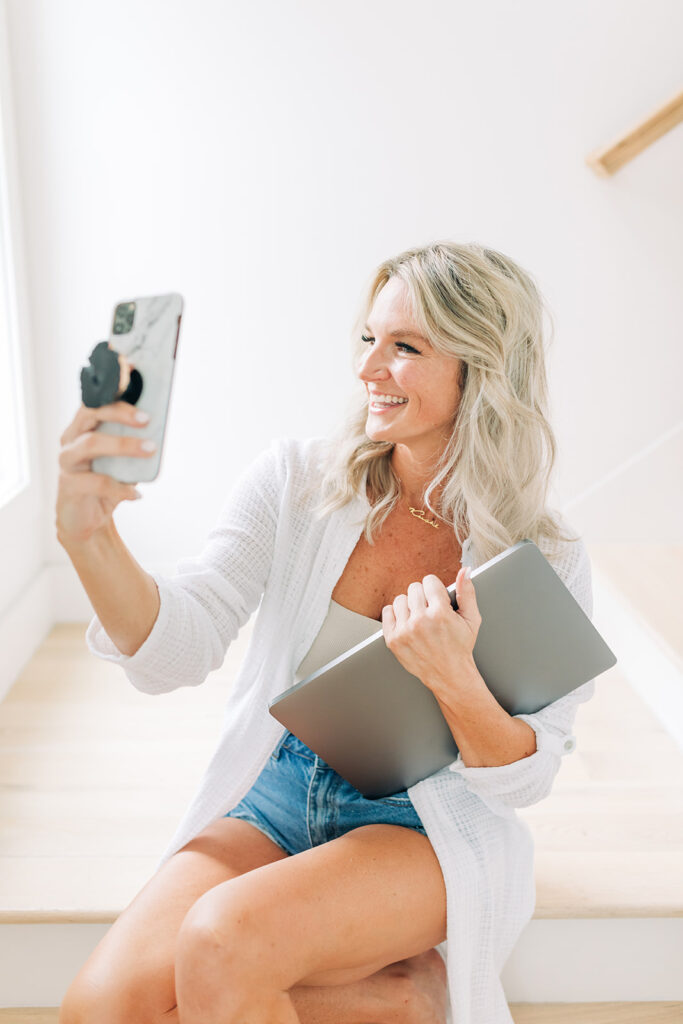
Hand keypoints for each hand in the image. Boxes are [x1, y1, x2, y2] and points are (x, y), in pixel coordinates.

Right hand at [56, 400, 152, 546]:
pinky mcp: (68, 485)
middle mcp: (71, 439)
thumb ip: (134, 445)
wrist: (87, 520)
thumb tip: (158, 433)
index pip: (95, 401)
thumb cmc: (105, 484)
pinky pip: (96, 482)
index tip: (136, 384)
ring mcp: (67, 461)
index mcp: (83, 427)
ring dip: (123, 445)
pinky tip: (135, 494)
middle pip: (90, 414)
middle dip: (120, 413)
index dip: (112, 390)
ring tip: (149, 450)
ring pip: (91, 443)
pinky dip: (120, 487)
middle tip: (147, 419)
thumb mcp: (122, 462)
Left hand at [381, 569, 481, 696]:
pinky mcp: (393, 640)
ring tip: (419, 619)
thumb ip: (467, 592)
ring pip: (400, 599)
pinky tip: (407, 623)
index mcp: (440, 613)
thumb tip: (465, 571)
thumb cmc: (460, 647)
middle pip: (413, 588)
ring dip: (409, 606)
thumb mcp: (471, 619)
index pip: (428, 580)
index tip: (438, 600)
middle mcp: (420, 621)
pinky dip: (396, 615)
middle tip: (430, 612)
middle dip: (423, 597)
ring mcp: (404, 631)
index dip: (435, 590)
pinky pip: (387, 611)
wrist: (449, 675)